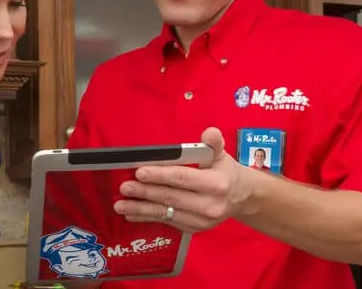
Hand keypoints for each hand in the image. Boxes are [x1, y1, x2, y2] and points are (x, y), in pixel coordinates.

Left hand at [112, 127, 252, 232]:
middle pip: (171, 197)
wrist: (241, 198)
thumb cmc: (225, 171)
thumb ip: (214, 142)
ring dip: (141, 209)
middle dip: (145, 192)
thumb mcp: (222, 154)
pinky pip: (167, 222)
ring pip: (166, 213)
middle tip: (124, 187)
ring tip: (120, 205)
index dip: (160, 175)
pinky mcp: (194, 229)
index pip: (183, 178)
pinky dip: (147, 218)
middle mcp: (209, 205)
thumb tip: (209, 133)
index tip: (140, 172)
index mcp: (216, 184)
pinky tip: (132, 213)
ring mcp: (201, 221)